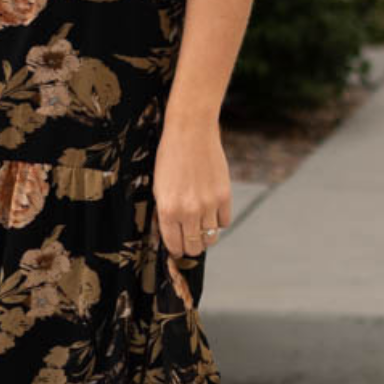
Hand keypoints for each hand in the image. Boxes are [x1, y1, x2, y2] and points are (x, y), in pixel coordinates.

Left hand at [152, 119, 231, 258]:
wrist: (190, 132)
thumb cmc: (170, 157)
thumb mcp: (159, 187)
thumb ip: (166, 212)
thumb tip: (173, 234)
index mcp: (167, 210)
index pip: (174, 245)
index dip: (176, 251)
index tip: (178, 250)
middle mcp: (188, 212)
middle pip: (194, 246)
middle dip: (191, 247)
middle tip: (190, 241)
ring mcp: (208, 205)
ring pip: (211, 238)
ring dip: (206, 237)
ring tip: (201, 228)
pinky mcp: (224, 196)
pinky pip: (225, 222)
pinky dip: (219, 221)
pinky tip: (213, 213)